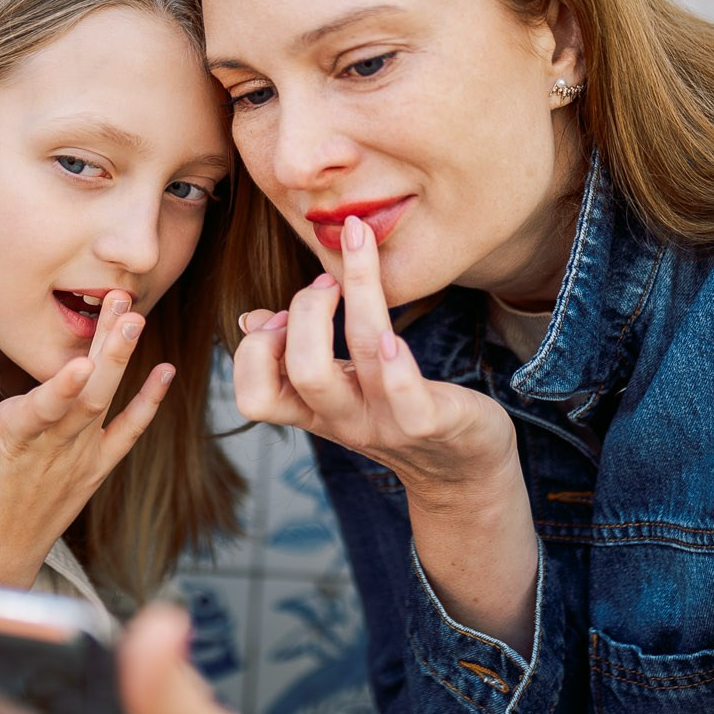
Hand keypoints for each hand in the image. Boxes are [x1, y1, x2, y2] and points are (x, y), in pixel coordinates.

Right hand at [0, 293, 172, 587]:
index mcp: (14, 438)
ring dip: (122, 359)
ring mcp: (80, 458)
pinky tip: (165, 372)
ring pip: (107, 403)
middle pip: (87, 394)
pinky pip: (128, 433)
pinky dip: (148, 403)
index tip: (82, 362)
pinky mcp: (95, 468)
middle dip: (107, 347)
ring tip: (135, 317)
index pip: (43, 410)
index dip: (62, 387)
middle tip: (123, 306)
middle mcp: (54, 447)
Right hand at [232, 215, 520, 508]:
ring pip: (358, 353)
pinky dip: (397, 365)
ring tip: (359, 243)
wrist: (462, 470)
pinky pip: (408, 398)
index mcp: (314, 410)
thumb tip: (251, 319)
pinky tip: (391, 334)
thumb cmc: (396, 412)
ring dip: (356, 288)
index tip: (279, 315)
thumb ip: (295, 356)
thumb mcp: (341, 387)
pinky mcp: (432, 420)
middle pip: (304, 371)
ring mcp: (388, 421)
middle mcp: (345, 419)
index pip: (255, 396)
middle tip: (326, 282)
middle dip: (306, 312)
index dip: (255, 351)